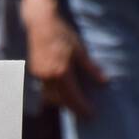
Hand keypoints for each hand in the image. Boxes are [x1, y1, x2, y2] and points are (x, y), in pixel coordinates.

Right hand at [21, 0, 106, 117]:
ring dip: (62, 102)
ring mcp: (40, 75)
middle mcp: (48, 77)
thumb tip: (104, 82)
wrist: (40, 23)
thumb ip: (91, 68)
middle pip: (61, 101)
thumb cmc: (62, 34)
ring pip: (51, 97)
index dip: (82, 107)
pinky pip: (45, 88)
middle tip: (84, 112)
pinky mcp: (35, 72)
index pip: (73, 96)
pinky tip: (63, 90)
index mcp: (61, 72)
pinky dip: (54, 93)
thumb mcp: (80, 50)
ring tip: (74, 102)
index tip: (91, 114)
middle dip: (73, 108)